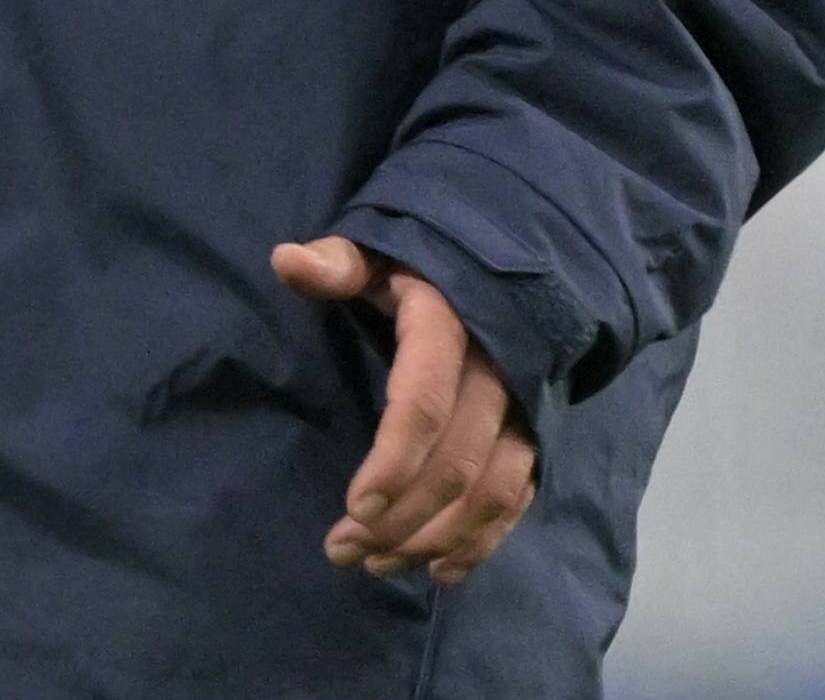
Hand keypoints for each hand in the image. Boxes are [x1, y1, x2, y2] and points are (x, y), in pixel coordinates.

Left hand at [273, 237, 536, 584]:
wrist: (505, 265)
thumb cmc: (422, 265)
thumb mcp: (380, 253)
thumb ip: (338, 263)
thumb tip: (285, 260)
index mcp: (451, 322)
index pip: (426, 400)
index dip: (394, 459)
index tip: (353, 508)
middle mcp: (499, 368)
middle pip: (459, 459)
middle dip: (402, 516)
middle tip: (342, 551)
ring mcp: (525, 404)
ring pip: (493, 487)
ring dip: (437, 538)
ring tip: (377, 565)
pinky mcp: (538, 431)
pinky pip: (520, 495)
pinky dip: (485, 540)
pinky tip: (441, 572)